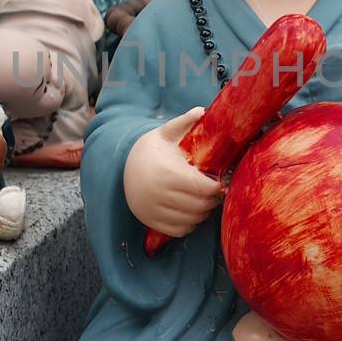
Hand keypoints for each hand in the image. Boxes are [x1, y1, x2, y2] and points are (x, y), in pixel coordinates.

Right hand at [124, 106, 220, 236]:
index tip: (219, 182)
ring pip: (190, 220)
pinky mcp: (150, 220)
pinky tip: (191, 213)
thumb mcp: (164, 133)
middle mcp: (159, 194)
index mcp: (167, 173)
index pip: (202, 188)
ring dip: (202, 213)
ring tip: (205, 202)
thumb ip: (184, 122)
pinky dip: (189, 225)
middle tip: (215, 193)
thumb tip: (203, 110)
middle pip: (199, 205)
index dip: (216, 188)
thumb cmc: (150, 149)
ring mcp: (153, 209)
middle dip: (212, 200)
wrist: (122, 167)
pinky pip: (178, 230)